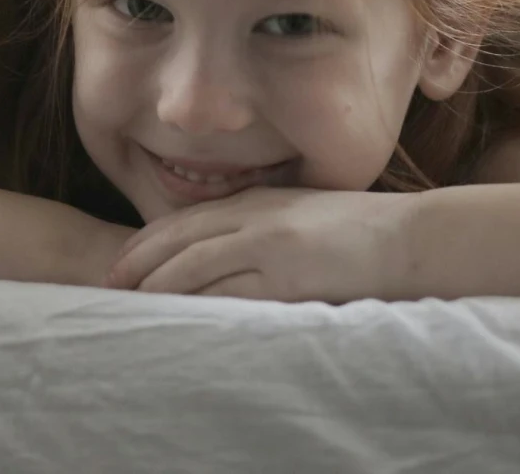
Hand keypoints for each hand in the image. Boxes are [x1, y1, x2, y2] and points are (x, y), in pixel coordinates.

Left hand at [104, 186, 413, 302]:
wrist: (408, 237)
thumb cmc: (360, 230)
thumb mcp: (302, 213)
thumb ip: (265, 223)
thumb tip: (230, 246)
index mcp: (260, 200)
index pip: (188, 218)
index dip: (150, 240)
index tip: (123, 258)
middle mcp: (258, 217)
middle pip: (182, 237)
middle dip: (141, 260)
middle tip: (111, 283)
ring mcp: (272, 246)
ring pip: (198, 265)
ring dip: (161, 286)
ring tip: (133, 303)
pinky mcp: (289, 276)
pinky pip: (233, 293)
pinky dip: (202, 305)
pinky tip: (181, 318)